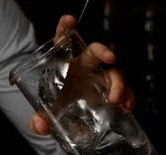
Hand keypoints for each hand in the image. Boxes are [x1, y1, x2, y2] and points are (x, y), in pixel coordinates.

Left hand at [28, 14, 134, 134]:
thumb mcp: (43, 117)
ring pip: (114, 73)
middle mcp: (83, 69)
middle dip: (103, 50)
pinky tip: (126, 106)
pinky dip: (128, 97)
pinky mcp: (109, 94)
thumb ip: (37, 122)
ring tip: (115, 98)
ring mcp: (98, 81)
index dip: (64, 29)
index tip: (69, 21)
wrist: (65, 122)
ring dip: (118, 83)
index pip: (62, 43)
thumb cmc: (53, 110)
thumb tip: (40, 124)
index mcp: (63, 67)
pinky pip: (124, 91)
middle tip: (110, 58)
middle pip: (95, 52)